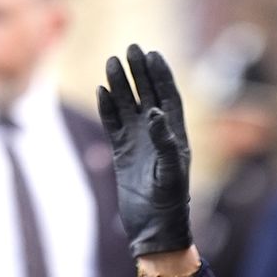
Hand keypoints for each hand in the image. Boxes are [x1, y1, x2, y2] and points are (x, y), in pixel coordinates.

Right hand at [97, 43, 192, 257]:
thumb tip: (152, 112)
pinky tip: (101, 90)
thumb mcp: (170, 171)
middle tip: (131, 48)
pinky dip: (107, 108)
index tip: (153, 53)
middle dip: (140, 72)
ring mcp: (139, 143)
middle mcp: (158, 135)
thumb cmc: (170, 201)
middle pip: (148, 95)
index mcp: (176, 135)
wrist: (154, 227)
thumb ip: (164, 141)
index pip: (168, 97)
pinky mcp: (122, 153)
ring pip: (128, 106)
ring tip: (112, 62)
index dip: (161, 75)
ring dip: (121, 85)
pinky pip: (113, 124)